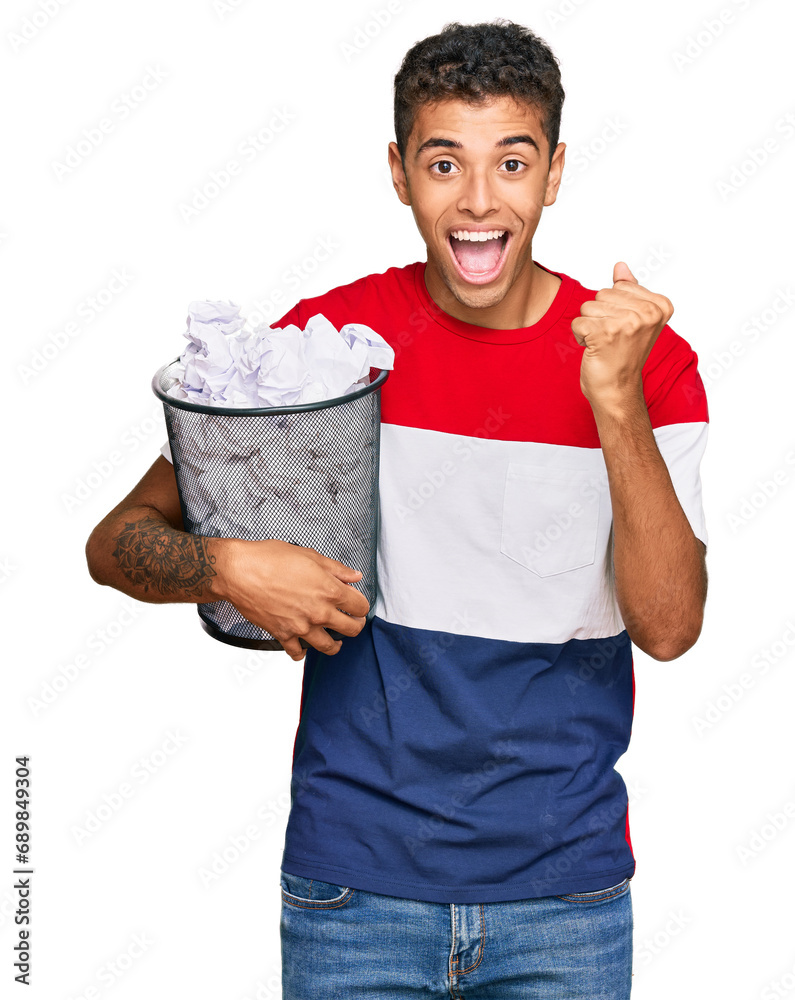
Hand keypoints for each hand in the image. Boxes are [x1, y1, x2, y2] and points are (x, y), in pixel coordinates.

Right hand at [212, 538, 369, 660]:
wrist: (239, 572)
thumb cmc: (270, 559)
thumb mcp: (310, 556)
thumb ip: (336, 569)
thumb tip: (355, 576)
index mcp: (329, 590)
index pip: (360, 606)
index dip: (362, 605)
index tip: (358, 604)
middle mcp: (318, 612)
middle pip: (351, 629)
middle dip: (356, 625)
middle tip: (352, 621)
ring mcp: (301, 626)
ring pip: (328, 647)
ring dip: (335, 644)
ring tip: (335, 640)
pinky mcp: (283, 634)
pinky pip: (297, 653)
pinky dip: (301, 652)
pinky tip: (303, 647)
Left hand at [571, 261, 673, 409]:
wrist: (617, 390)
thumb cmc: (623, 355)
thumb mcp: (632, 319)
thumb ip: (628, 290)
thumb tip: (620, 265)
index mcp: (660, 305)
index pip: (619, 286)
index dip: (613, 307)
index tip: (624, 329)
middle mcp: (648, 313)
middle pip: (601, 295)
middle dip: (599, 316)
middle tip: (612, 339)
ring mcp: (627, 323)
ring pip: (588, 307)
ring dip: (589, 326)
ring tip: (603, 344)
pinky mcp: (605, 333)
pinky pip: (578, 322)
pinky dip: (579, 337)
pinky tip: (593, 349)